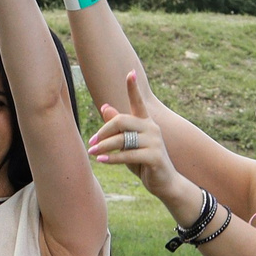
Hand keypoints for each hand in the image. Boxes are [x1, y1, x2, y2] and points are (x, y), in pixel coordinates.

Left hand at [87, 68, 185, 201]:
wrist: (164, 183)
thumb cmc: (143, 161)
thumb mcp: (128, 143)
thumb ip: (118, 127)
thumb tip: (104, 106)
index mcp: (145, 122)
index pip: (138, 101)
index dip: (133, 87)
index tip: (131, 72)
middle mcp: (152, 128)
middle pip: (122, 121)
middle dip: (104, 131)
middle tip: (91, 141)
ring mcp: (155, 142)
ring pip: (123, 139)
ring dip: (104, 146)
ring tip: (92, 152)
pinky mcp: (155, 156)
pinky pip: (128, 154)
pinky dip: (113, 158)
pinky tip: (101, 161)